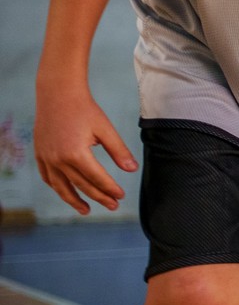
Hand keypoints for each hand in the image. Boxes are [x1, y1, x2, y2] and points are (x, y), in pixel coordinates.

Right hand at [33, 89, 135, 214]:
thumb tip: (132, 169)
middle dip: (99, 197)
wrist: (57, 94)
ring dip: (74, 200)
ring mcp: (46, 158)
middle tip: (113, 206)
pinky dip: (57, 187)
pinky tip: (66, 192)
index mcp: (76, 154)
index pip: (97, 178)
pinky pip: (48, 177)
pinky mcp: (39, 154)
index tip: (121, 196)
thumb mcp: (105, 129)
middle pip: (81, 185)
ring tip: (87, 210)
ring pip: (61, 187)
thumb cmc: (85, 110)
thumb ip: (119, 150)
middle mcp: (58, 160)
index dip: (110, 189)